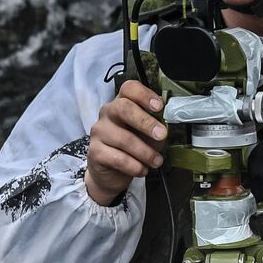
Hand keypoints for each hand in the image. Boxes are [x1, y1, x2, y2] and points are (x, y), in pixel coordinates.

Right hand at [86, 79, 168, 205]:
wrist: (112, 173)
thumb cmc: (134, 148)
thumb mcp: (148, 134)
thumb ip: (156, 125)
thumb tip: (167, 122)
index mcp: (122, 104)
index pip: (129, 89)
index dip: (144, 95)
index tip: (159, 107)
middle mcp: (107, 114)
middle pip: (123, 108)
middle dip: (146, 122)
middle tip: (162, 135)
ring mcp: (99, 132)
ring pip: (124, 139)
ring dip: (145, 152)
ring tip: (157, 161)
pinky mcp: (94, 152)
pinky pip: (118, 158)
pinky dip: (134, 166)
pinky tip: (142, 169)